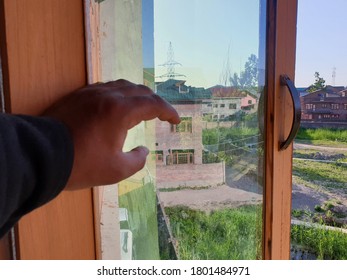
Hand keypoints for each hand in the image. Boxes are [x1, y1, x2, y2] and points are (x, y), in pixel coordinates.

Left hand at [43, 79, 179, 189]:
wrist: (42, 156)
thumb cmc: (82, 164)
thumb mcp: (117, 170)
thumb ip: (138, 160)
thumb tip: (143, 150)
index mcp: (121, 111)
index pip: (153, 104)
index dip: (169, 112)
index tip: (176, 120)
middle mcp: (108, 96)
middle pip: (140, 90)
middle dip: (155, 101)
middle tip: (162, 114)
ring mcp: (91, 93)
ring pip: (122, 85)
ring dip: (137, 95)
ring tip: (142, 106)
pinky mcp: (78, 96)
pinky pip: (105, 88)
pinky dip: (119, 94)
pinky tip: (117, 105)